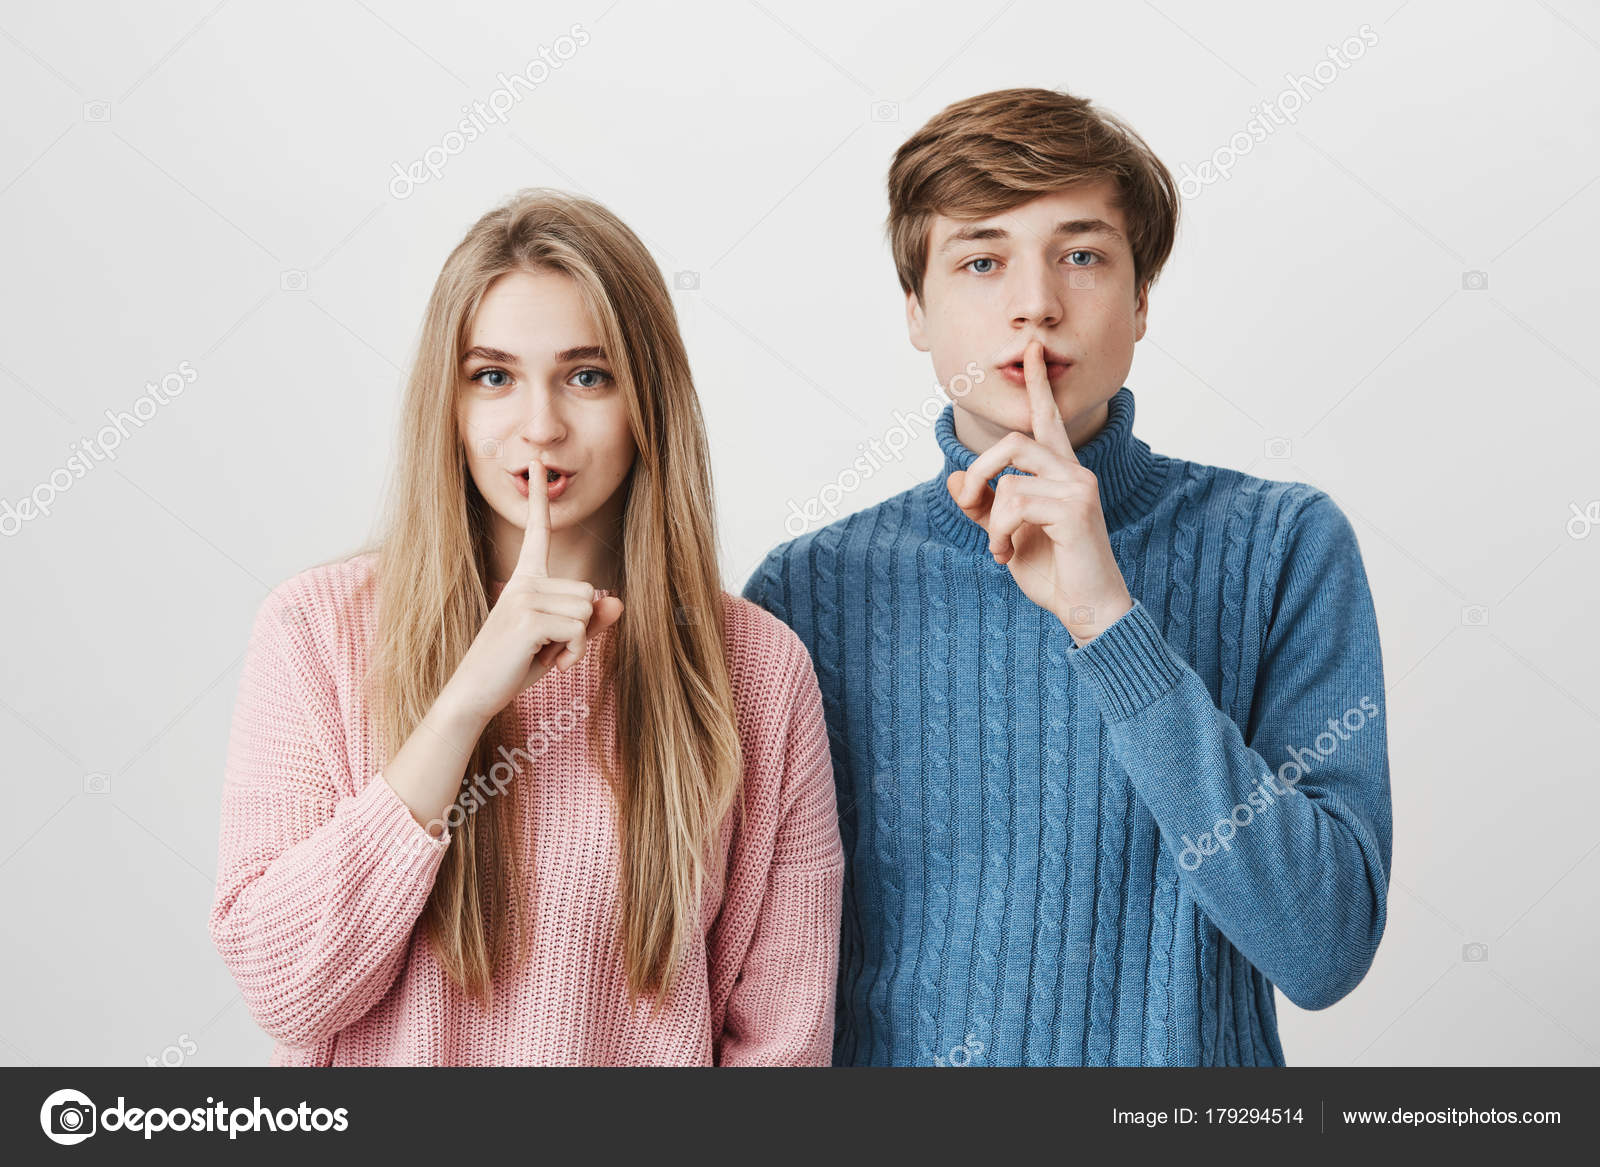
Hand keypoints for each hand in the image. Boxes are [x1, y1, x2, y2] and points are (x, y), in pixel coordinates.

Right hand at [441, 453, 624, 726]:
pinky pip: (579, 629)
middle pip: (587, 590)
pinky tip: (551, 663)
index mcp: (525, 579)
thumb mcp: (556, 642)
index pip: (536, 532)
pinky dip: (575, 653)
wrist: (474, 693)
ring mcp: (523, 597)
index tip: (537, 464)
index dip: (539, 498)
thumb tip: (616, 600)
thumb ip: (587, 622)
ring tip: (547, 654)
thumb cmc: (514, 666)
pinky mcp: (528, 618)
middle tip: (551, 647)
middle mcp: (524, 581)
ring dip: (578, 642)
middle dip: (582, 626)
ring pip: (586, 609)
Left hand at [945, 340, 1132, 642]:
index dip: (1036, 384)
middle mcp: (1073, 472)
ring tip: (997, 548)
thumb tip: (953, 479)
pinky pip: (1013, 504)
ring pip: (1008, 477)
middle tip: (968, 506)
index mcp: (1060, 473)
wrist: (1087, 609)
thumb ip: (981, 507)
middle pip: (1012, 442)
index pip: (1047, 419)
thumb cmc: (1053, 572)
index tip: (1030, 349)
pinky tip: (1006, 556)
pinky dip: (997, 533)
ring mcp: (1078, 487)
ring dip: (987, 518)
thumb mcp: (1005, 535)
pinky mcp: (1075, 508)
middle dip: (977, 473)